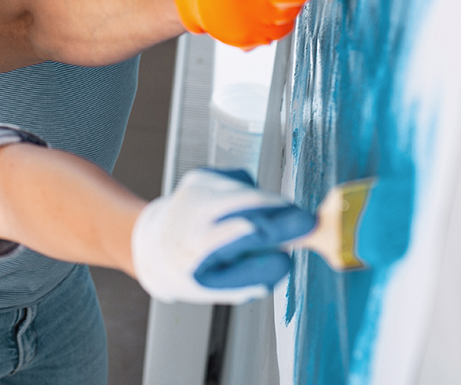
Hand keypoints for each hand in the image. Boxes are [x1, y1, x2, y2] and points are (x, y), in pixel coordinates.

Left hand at [131, 168, 314, 304]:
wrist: (153, 244)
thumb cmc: (188, 271)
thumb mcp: (217, 286)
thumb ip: (252, 274)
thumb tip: (286, 257)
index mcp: (194, 246)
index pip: (245, 231)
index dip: (280, 227)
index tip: (307, 228)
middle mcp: (192, 211)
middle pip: (251, 201)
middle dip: (285, 211)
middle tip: (307, 223)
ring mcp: (196, 188)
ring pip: (250, 191)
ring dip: (268, 207)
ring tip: (264, 228)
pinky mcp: (201, 175)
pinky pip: (242, 182)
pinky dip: (251, 197)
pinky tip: (239, 212)